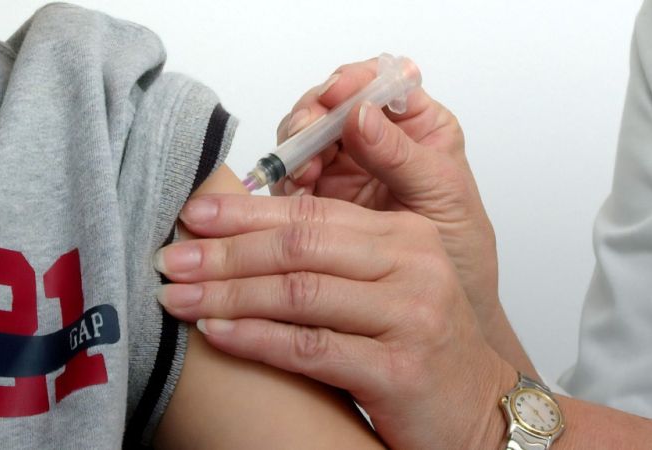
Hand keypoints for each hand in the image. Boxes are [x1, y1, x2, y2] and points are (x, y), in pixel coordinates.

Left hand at [154, 194, 516, 448]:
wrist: (478, 407)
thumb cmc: (422, 343)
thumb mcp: (387, 284)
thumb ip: (334, 256)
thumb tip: (244, 239)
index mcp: (405, 234)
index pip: (313, 211)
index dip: (246, 211)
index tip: (193, 214)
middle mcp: (412, 265)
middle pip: (300, 245)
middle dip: (226, 251)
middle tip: (172, 258)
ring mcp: (410, 315)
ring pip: (299, 293)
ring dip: (229, 294)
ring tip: (180, 297)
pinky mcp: (398, 369)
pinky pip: (310, 348)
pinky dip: (256, 338)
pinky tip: (217, 332)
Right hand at [273, 58, 499, 324]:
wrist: (438, 318)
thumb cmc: (460, 253)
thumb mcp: (443, 198)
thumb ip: (405, 156)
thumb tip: (362, 114)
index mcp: (417, 127)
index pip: (381, 82)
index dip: (355, 82)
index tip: (339, 95)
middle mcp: (375, 142)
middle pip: (332, 105)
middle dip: (315, 114)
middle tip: (307, 133)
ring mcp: (344, 169)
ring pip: (304, 138)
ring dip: (296, 147)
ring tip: (302, 173)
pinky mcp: (318, 200)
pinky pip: (291, 179)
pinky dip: (286, 182)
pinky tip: (295, 194)